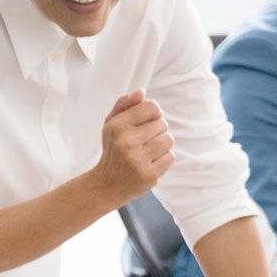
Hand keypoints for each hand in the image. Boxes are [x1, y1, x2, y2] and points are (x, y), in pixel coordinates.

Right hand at [91, 90, 173, 206]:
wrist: (106, 184)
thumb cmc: (113, 149)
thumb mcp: (111, 124)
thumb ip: (125, 104)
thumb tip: (142, 91)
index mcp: (117, 126)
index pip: (152, 107)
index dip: (152, 114)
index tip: (144, 123)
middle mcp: (126, 142)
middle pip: (162, 124)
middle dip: (156, 131)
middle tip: (142, 142)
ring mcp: (137, 160)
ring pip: (168, 140)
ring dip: (161, 145)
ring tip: (147, 152)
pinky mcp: (149, 175)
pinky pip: (170, 157)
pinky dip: (163, 160)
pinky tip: (150, 163)